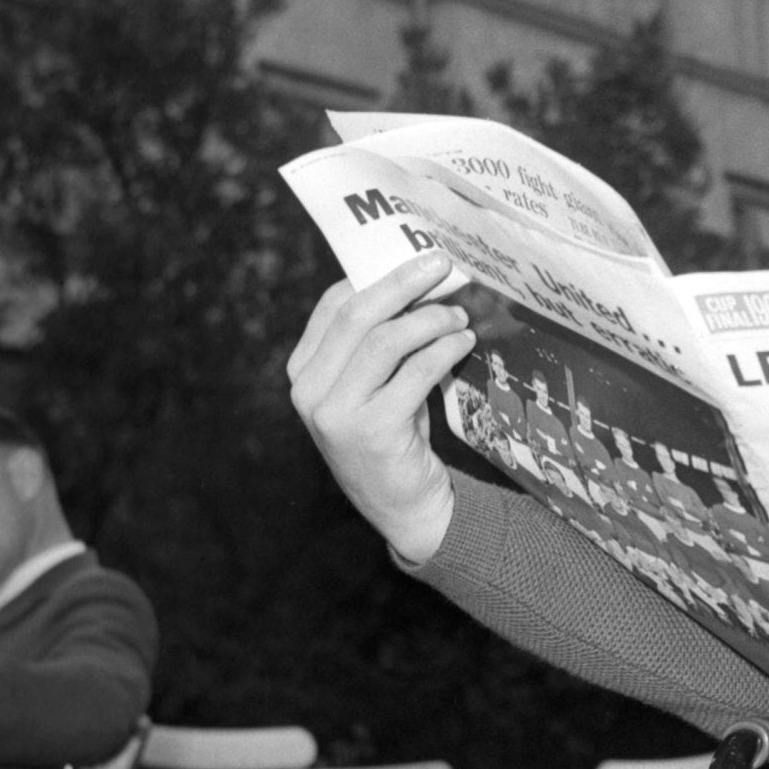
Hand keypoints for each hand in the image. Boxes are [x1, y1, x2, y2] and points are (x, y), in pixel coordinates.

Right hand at [286, 249, 475, 565]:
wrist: (404, 507)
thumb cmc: (395, 434)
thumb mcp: (377, 384)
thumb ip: (381, 341)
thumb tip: (422, 281)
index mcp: (304, 370)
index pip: (335, 305)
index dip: (378, 277)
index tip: (419, 261)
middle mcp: (309, 390)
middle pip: (357, 315)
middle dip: (403, 283)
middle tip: (443, 265)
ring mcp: (334, 413)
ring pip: (384, 341)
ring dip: (430, 320)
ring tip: (460, 317)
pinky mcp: (370, 431)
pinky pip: (413, 373)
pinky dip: (443, 351)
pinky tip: (464, 344)